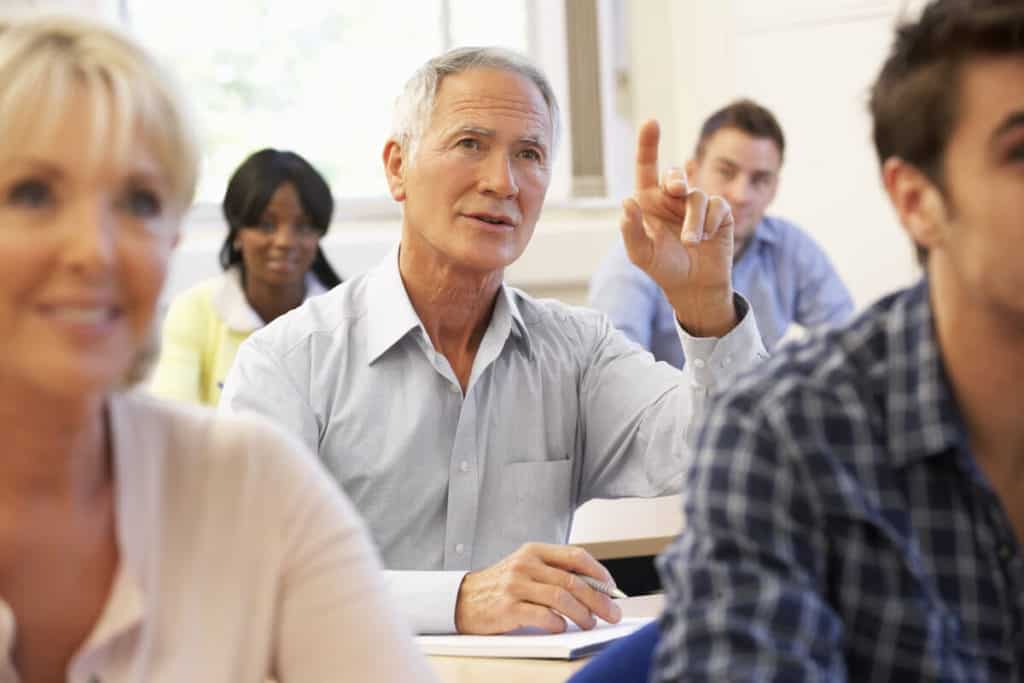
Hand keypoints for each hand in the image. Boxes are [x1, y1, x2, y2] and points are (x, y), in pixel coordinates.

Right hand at [454, 543, 622, 634]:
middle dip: (599, 600)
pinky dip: (558, 623)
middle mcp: (525, 564)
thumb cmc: (500, 585)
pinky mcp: (507, 608)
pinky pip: (543, 616)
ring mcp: (515, 586)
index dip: (599, 572)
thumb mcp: (525, 568)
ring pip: (562, 598)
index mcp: (533, 551)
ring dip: (582, 614)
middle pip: (573, 581)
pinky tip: (562, 627)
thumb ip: (553, 572)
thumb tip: (594, 588)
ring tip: (590, 624)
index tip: (612, 588)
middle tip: (612, 613)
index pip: (575, 556)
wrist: (461, 599)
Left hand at [622, 119, 737, 336]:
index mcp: (649, 201)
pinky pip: (716, 207)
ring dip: (692, 222)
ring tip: (689, 243)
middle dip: (676, 178)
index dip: (648, 144)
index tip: (651, 122)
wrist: (694, 286)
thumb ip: (631, 230)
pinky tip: (706, 240)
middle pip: (675, 174)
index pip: (646, 167)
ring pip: (696, 196)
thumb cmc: (664, 268)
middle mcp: (673, 198)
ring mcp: (697, 204)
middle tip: (675, 189)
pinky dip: (709, 224)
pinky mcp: (719, 212)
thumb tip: (626, 203)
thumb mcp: (641, 254)